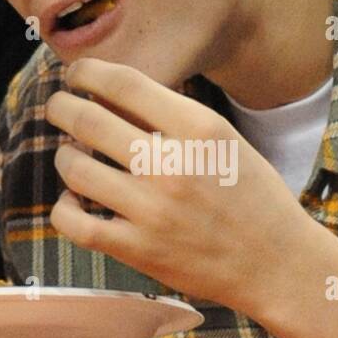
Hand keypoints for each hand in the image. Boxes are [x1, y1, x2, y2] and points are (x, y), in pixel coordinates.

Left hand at [45, 58, 307, 315]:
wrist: (278, 264)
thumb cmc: (253, 196)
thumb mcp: (225, 140)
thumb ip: (174, 116)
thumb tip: (111, 94)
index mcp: (199, 129)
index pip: (123, 83)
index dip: (86, 73)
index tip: (76, 76)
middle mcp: (172, 166)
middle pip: (87, 120)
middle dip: (61, 107)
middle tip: (59, 108)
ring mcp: (152, 211)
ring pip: (74, 169)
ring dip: (64, 155)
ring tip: (71, 154)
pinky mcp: (139, 250)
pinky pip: (74, 223)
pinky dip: (64, 207)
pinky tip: (75, 200)